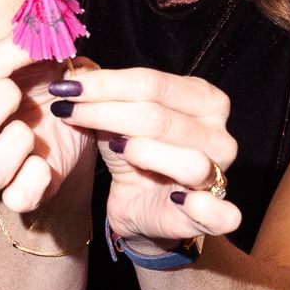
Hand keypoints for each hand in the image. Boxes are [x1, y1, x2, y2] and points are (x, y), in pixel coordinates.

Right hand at [0, 38, 91, 215]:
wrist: (70, 120)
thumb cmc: (38, 81)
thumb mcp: (34, 55)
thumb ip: (30, 42)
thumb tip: (38, 32)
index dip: (9, 56)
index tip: (35, 47)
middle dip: (2, 106)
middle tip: (20, 94)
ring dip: (19, 143)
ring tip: (30, 131)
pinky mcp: (13, 197)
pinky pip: (19, 196)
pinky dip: (39, 175)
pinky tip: (43, 158)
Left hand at [51, 66, 245, 251]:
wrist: (140, 204)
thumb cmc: (134, 153)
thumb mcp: (119, 117)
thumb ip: (107, 95)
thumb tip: (72, 75)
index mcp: (206, 100)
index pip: (153, 84)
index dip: (106, 84)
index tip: (66, 87)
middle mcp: (219, 135)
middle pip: (160, 119)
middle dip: (106, 112)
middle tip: (67, 111)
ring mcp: (220, 175)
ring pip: (187, 161)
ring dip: (142, 152)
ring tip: (113, 147)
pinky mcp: (215, 214)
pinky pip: (223, 214)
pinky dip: (204, 207)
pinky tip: (180, 200)